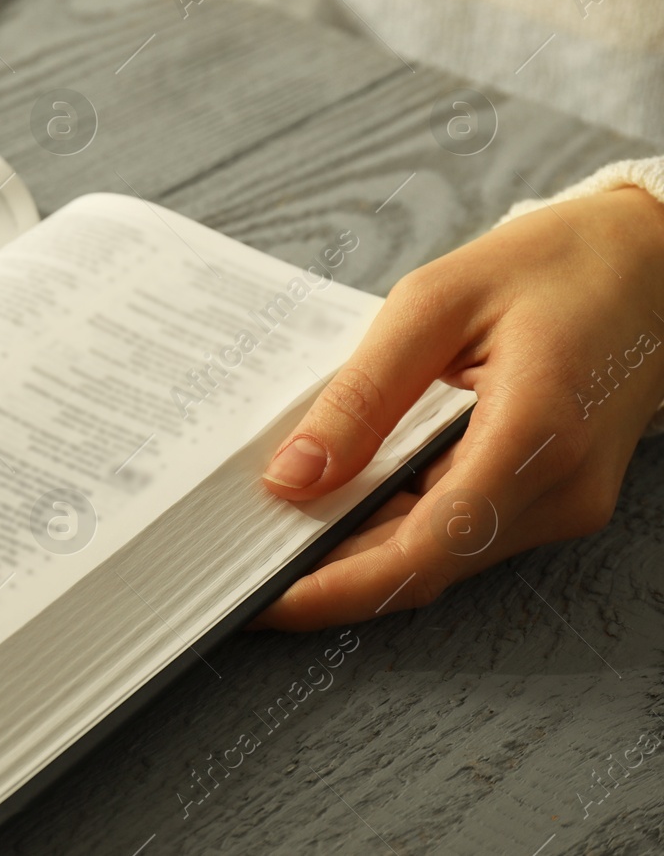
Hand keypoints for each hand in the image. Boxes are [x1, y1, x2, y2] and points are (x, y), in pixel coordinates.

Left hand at [255, 186, 663, 629]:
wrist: (652, 261)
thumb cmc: (550, 265)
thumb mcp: (432, 304)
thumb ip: (362, 396)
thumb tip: (294, 477)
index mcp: (535, 435)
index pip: (422, 550)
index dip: (335, 589)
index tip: (261, 599)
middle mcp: (559, 490)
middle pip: (424, 566)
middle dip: (329, 578)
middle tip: (239, 564)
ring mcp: (564, 502)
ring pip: (440, 558)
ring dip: (358, 555)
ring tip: (270, 534)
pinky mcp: (553, 497)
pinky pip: (460, 532)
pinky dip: (394, 528)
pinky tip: (339, 506)